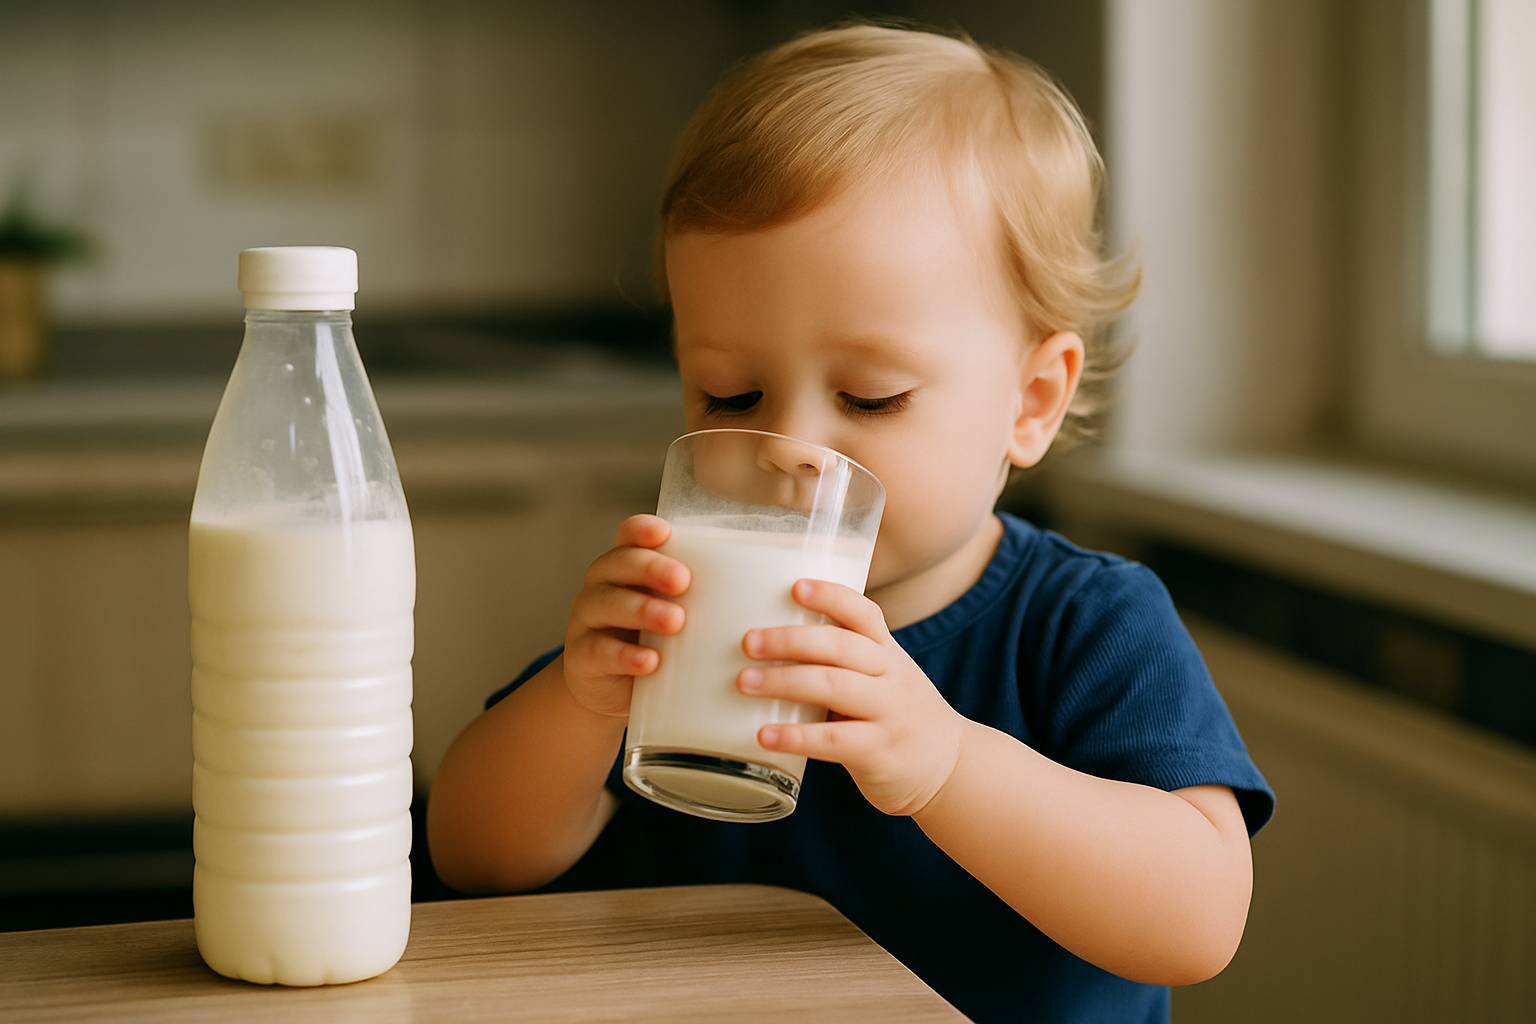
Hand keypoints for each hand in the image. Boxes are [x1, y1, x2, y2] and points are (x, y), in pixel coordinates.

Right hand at [562, 514, 688, 717]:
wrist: (617, 692)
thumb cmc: (657, 643)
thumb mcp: (677, 613)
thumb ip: (705, 595)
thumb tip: (766, 583)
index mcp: (626, 567)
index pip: (627, 536)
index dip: (642, 530)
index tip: (665, 533)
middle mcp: (602, 586)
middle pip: (618, 564)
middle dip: (651, 568)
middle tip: (683, 581)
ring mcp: (586, 620)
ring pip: (606, 603)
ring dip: (642, 609)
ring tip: (676, 621)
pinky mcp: (582, 657)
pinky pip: (599, 651)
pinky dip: (625, 655)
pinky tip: (650, 661)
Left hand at [737, 579, 964, 815]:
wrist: (950, 768)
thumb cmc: (897, 716)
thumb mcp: (884, 678)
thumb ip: (841, 661)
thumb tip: (766, 644)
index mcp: (887, 652)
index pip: (864, 613)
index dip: (831, 596)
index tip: (795, 587)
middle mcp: (891, 676)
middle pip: (840, 646)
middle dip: (789, 640)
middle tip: (747, 642)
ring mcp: (889, 714)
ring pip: (833, 687)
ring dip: (784, 682)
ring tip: (744, 683)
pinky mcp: (879, 752)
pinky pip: (833, 740)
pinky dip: (795, 736)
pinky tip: (765, 735)